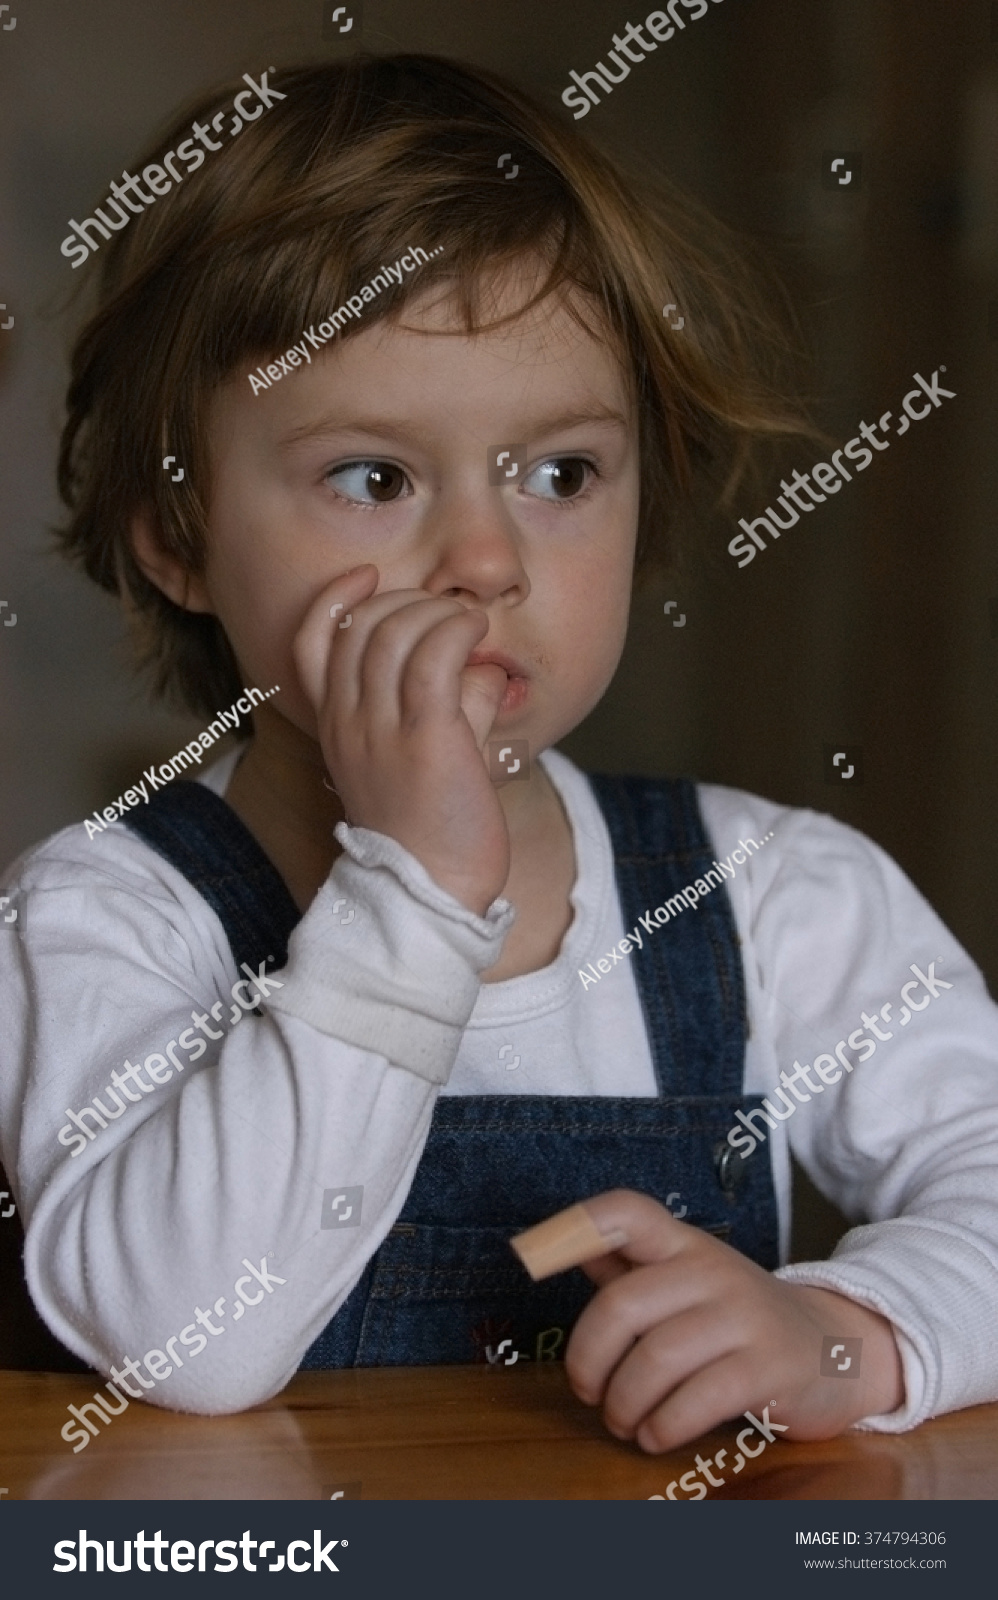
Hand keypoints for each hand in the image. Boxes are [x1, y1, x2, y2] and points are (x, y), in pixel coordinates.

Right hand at [293, 564, 510, 913]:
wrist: (429, 892)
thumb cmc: (432, 830)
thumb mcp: (416, 759)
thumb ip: (441, 707)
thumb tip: (478, 667)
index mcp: (335, 726)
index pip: (312, 642)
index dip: (335, 597)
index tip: (367, 575)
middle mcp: (349, 722)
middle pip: (361, 625)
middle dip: (405, 598)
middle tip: (444, 612)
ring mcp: (383, 729)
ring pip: (397, 632)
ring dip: (438, 612)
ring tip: (468, 623)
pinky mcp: (427, 738)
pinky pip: (436, 656)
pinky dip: (458, 630)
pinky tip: (477, 635)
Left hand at [563, 1190, 903, 1453]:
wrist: (836, 1347)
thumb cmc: (736, 1319)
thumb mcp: (685, 1283)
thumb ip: (627, 1267)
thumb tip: (560, 1246)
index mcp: (683, 1244)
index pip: (627, 1212)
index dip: (573, 1227)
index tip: (529, 1256)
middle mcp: (711, 1269)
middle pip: (622, 1305)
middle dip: (589, 1360)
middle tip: (589, 1392)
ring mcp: (744, 1314)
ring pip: (655, 1359)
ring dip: (624, 1404)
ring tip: (625, 1422)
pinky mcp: (769, 1365)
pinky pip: (697, 1399)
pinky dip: (663, 1426)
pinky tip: (658, 1435)